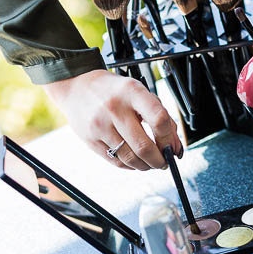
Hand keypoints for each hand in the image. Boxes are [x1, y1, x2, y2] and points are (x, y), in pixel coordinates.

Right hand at [43, 68, 181, 171]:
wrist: (77, 87)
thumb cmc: (115, 92)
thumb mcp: (141, 94)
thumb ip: (162, 118)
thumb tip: (175, 148)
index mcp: (132, 92)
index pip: (158, 120)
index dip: (169, 139)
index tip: (172, 147)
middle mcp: (114, 108)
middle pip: (144, 146)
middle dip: (160, 160)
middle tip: (164, 162)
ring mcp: (100, 124)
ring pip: (131, 158)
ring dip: (146, 166)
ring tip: (150, 162)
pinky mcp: (90, 139)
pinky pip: (116, 161)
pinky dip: (131, 166)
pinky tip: (135, 160)